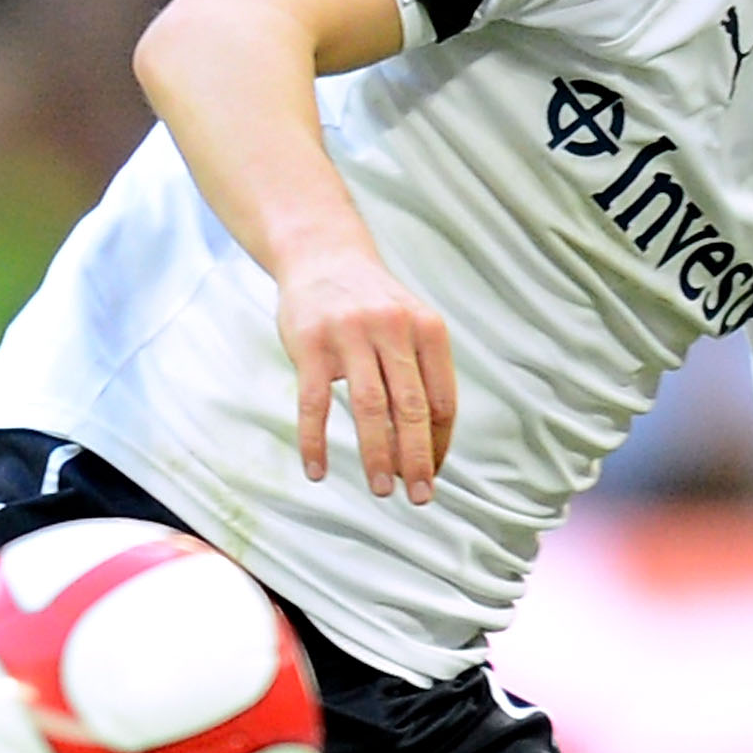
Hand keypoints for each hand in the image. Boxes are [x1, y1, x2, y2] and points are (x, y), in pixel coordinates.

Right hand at [278, 245, 459, 501]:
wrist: (322, 255)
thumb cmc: (371, 303)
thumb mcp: (409, 324)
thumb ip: (421, 373)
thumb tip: (429, 444)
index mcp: (427, 328)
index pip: (442, 400)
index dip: (439, 444)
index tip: (431, 474)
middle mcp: (393, 329)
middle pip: (411, 408)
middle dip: (417, 459)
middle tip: (419, 497)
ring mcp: (350, 335)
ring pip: (370, 408)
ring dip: (378, 455)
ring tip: (382, 490)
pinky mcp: (310, 345)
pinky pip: (315, 404)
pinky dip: (315, 442)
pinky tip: (317, 471)